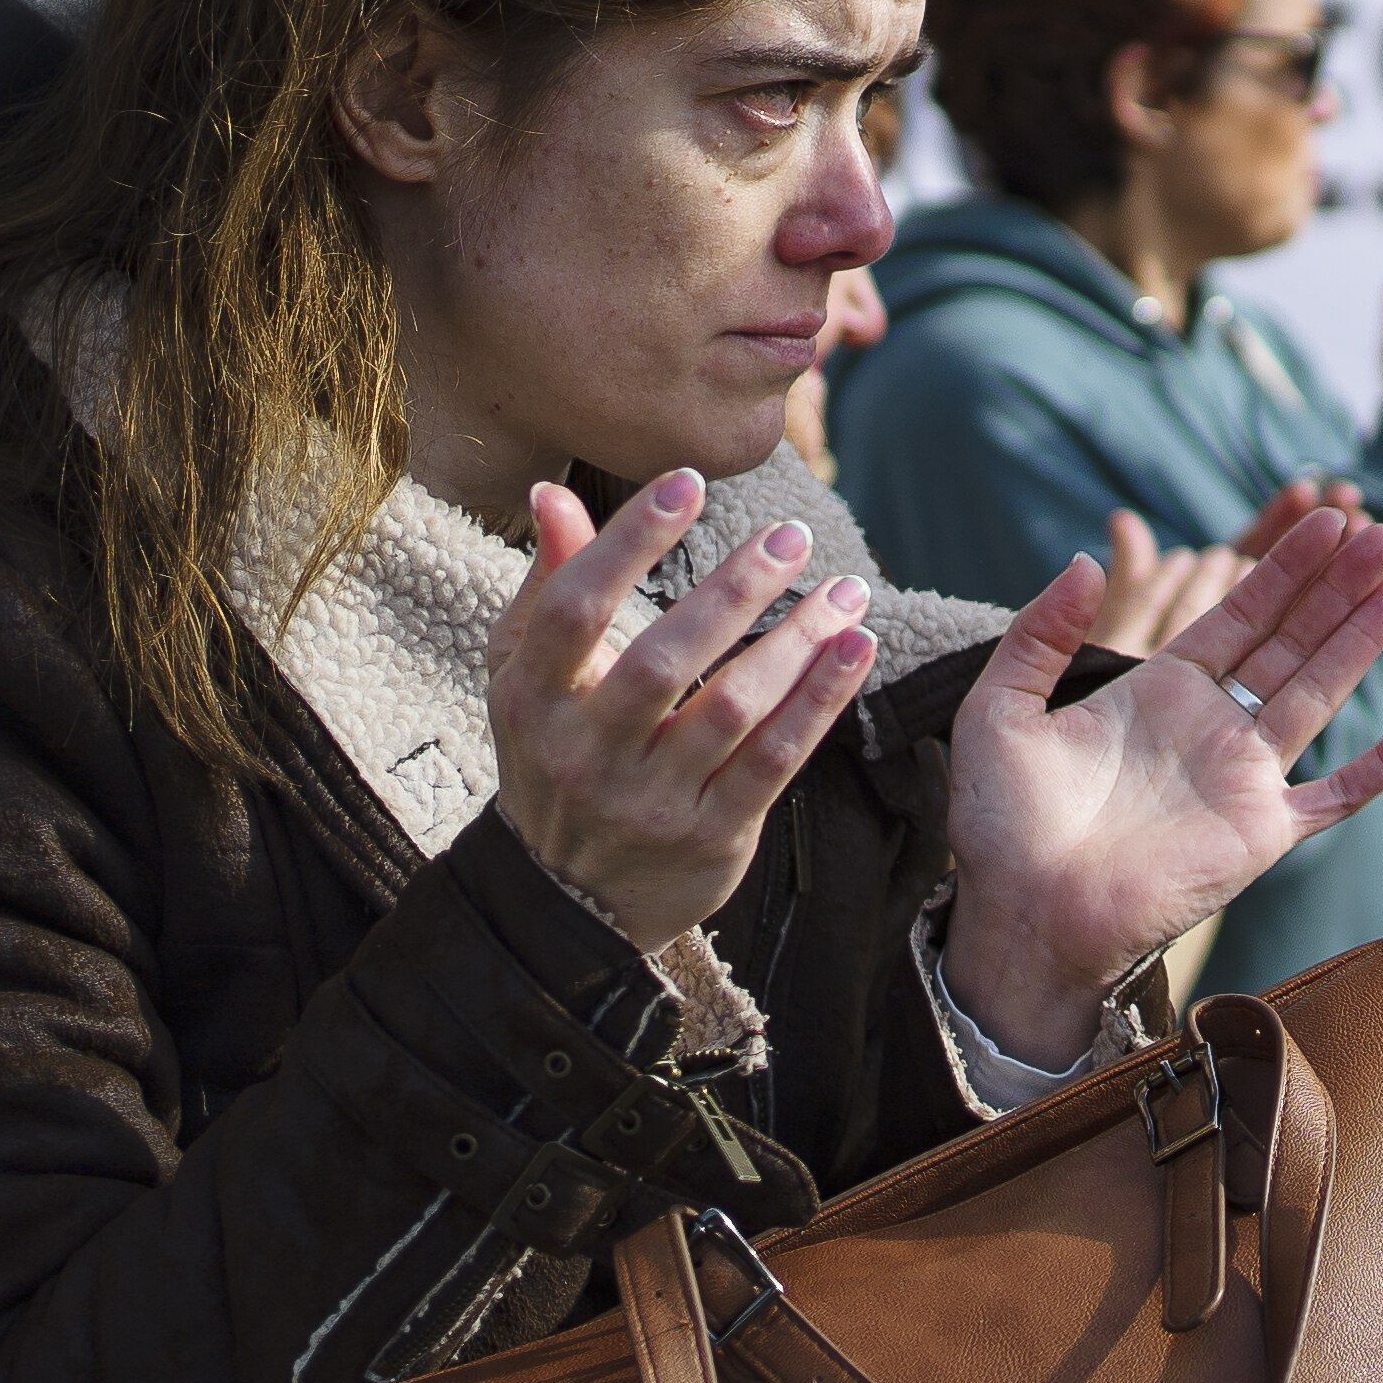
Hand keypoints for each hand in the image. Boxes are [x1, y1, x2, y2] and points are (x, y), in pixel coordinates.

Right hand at [488, 471, 873, 957]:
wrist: (568, 900)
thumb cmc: (553, 757)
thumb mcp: (527, 677)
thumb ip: (550, 585)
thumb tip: (554, 489)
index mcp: (533, 700)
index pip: (576, 609)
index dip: (628, 542)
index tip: (686, 482)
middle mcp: (586, 753)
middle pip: (665, 659)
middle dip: (734, 591)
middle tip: (791, 534)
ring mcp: (649, 800)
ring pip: (732, 709)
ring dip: (797, 643)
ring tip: (846, 590)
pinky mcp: (710, 836)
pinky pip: (775, 761)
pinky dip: (819, 702)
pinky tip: (855, 650)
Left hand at [945, 505, 1382, 1059]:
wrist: (1023, 917)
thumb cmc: (1002, 825)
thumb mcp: (1001, 708)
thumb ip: (1039, 632)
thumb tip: (1084, 558)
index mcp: (1158, 690)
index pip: (1236, 614)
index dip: (1280, 567)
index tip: (1322, 520)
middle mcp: (1211, 725)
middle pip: (1290, 641)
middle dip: (1335, 587)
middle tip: (1381, 532)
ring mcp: (1244, 777)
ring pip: (1320, 693)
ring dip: (1362, 640)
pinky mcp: (1263, 831)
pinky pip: (1339, 793)